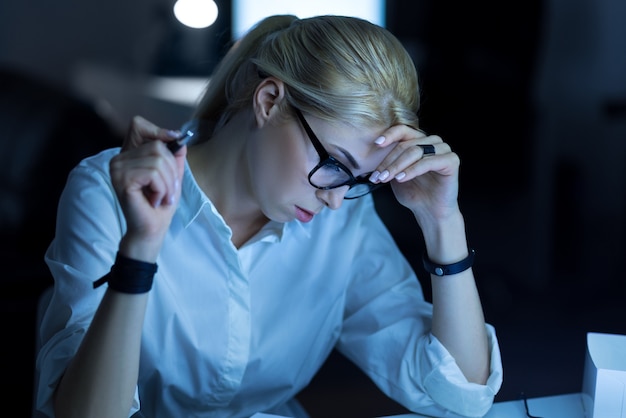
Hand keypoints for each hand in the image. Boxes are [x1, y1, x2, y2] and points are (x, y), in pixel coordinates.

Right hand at [110, 116, 185, 261]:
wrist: (151, 229)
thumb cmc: (160, 204)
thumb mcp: (172, 175)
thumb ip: (174, 155)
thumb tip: (179, 138)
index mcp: (129, 154)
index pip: (138, 125)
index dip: (158, 131)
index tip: (174, 143)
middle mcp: (119, 158)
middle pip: (157, 145)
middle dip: (171, 170)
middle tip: (168, 190)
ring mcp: (117, 168)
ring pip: (157, 161)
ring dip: (168, 183)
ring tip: (162, 197)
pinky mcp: (122, 179)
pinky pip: (153, 174)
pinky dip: (162, 189)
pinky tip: (155, 200)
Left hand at [370, 125, 460, 223]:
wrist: (429, 212)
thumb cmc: (414, 193)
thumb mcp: (395, 175)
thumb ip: (389, 162)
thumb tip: (372, 153)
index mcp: (419, 141)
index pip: (403, 130)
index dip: (389, 135)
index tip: (376, 144)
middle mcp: (432, 142)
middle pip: (406, 144)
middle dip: (389, 161)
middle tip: (378, 175)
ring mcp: (443, 150)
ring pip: (416, 151)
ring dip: (397, 165)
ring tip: (386, 178)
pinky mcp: (451, 161)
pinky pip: (428, 162)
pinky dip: (412, 170)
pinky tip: (401, 178)